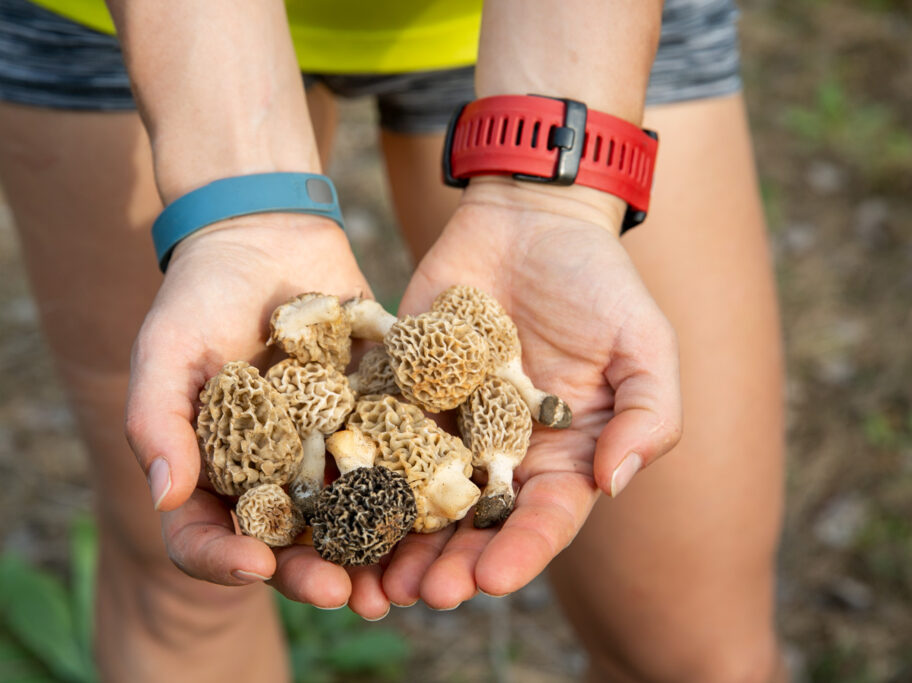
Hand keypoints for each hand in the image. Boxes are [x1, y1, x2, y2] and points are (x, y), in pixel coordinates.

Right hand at [124, 216, 388, 613]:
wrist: (266, 235)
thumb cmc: (199, 294)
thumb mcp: (166, 351)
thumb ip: (157, 421)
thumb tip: (165, 498)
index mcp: (213, 470)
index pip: (208, 535)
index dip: (225, 561)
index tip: (254, 568)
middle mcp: (271, 472)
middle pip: (287, 542)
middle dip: (313, 572)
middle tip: (343, 593)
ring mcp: (323, 448)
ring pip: (347, 516)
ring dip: (372, 554)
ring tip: (397, 581)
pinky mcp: (371, 417)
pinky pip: (393, 460)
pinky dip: (413, 489)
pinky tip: (438, 510)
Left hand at [381, 180, 682, 607]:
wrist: (529, 219)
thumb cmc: (598, 282)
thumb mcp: (645, 344)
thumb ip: (649, 415)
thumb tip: (615, 482)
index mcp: (562, 456)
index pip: (544, 519)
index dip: (520, 553)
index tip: (490, 581)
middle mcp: (501, 454)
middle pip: (474, 525)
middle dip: (450, 564)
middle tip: (422, 596)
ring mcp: (448, 425)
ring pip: (419, 497)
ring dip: (398, 542)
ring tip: (373, 580)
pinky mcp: (401, 391)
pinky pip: (377, 437)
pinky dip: (359, 475)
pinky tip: (335, 507)